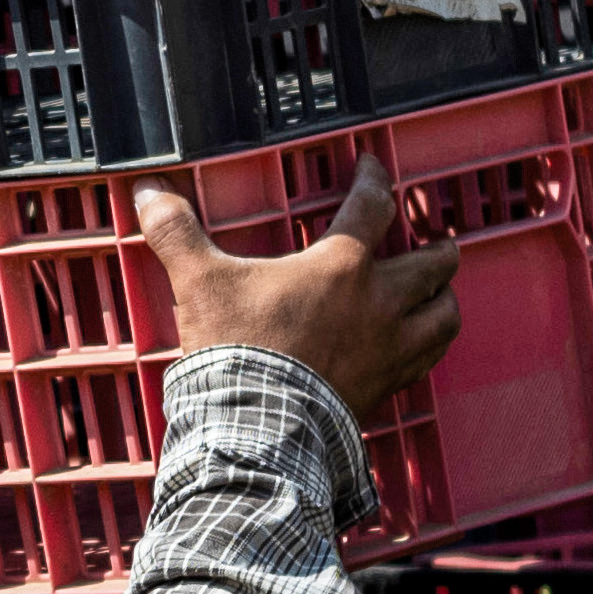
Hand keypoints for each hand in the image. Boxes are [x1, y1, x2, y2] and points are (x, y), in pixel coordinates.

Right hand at [136, 151, 461, 424]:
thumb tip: (148, 192)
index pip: (373, 206)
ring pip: (444, 315)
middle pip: (433, 263)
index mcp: (342, 266)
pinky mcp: (387, 386)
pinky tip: (417, 346)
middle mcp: (379, 302)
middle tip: (431, 240)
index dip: (375, 179)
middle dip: (435, 247)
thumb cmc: (239, 349)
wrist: (260, 427)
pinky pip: (426, 361)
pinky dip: (429, 347)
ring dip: (444, 298)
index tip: (372, 166)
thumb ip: (177, 233)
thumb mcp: (200, 283)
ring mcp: (390, 348)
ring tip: (437, 292)